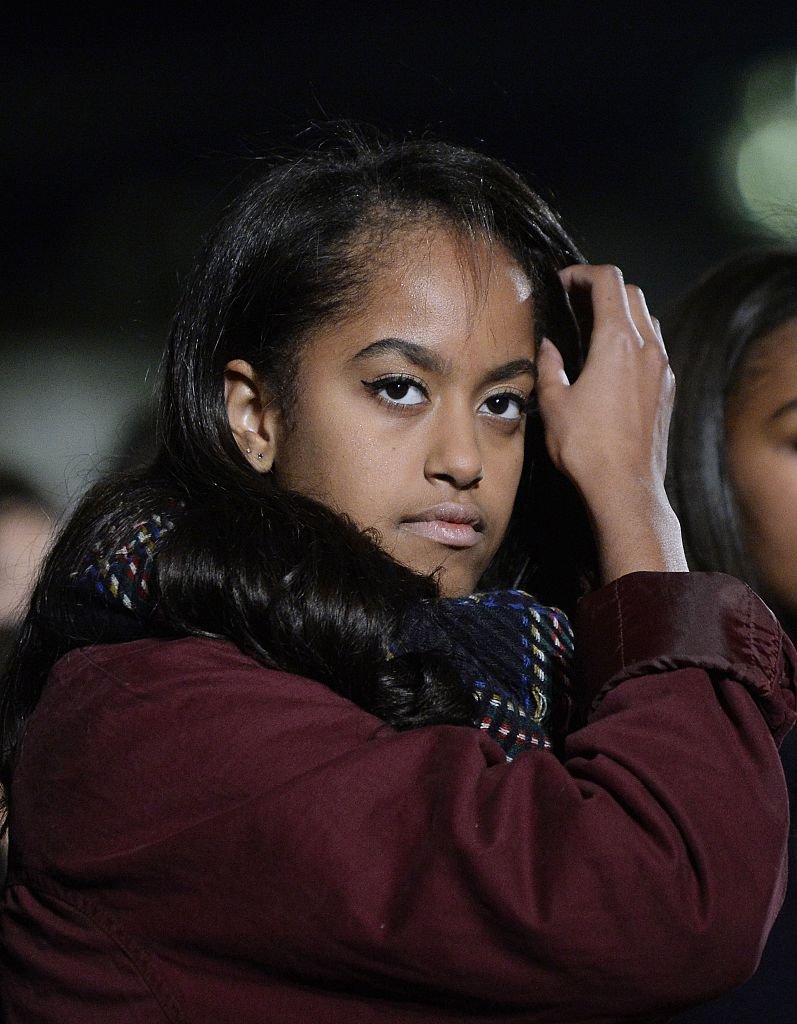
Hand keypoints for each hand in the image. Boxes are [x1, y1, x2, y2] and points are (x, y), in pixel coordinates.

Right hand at [536, 264, 687, 582]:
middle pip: (632, 293)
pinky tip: (612, 359)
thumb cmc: (587, 449)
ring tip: (592, 325)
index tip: (563, 282)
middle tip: (575, 298)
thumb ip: (549, 366)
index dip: (582, 273)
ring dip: (622, 312)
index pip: (608, 281)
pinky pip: (654, 347)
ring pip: (647, 319)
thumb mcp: (553, 403)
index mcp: (616, 343)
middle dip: (603, 287)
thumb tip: (547, 347)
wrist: (625, 488)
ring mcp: (662, 369)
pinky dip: (634, 338)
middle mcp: (646, 349)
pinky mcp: (667, 389)